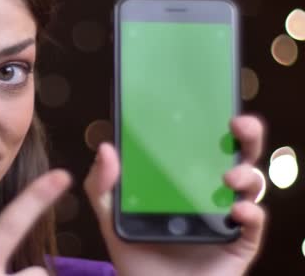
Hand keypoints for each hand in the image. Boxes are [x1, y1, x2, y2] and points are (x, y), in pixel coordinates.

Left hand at [84, 115, 266, 275]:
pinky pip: (254, 224)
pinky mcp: (239, 243)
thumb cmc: (134, 251)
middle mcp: (210, 192)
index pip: (204, 143)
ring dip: (247, 173)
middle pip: (239, 155)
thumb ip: (101, 183)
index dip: (213, 122)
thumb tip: (105, 146)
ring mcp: (227, 216)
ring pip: (253, 184)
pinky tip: (237, 210)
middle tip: (239, 124)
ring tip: (229, 175)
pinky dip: (251, 213)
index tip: (213, 105)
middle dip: (248, 135)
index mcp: (184, 178)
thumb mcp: (110, 214)